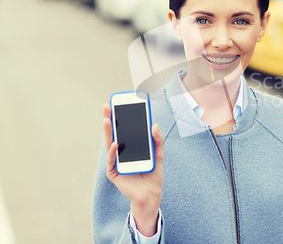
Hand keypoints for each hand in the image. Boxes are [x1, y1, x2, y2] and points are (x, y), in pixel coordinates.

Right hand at [103, 104, 163, 236]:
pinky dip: (113, 152)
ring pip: (109, 144)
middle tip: (107, 106)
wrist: (152, 194)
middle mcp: (120, 153)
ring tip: (107, 120)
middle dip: (110, 120)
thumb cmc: (153, 174)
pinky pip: (112, 161)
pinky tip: (115, 143)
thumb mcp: (158, 154)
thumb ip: (157, 140)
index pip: (123, 130)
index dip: (120, 118)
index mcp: (129, 147)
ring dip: (108, 132)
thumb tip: (154, 125)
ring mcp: (116, 162)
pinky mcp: (114, 173)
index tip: (119, 104)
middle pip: (113, 134)